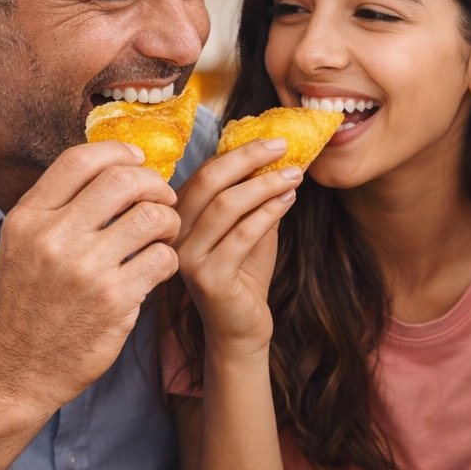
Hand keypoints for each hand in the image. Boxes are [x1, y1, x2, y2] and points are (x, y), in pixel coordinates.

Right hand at [0, 141, 181, 408]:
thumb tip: (111, 169)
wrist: (18, 368)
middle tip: (162, 200)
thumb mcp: (22, 246)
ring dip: (169, 222)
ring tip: (164, 235)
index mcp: (28, 218)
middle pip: (124, 181)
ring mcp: (86, 269)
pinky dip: (168, 259)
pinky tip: (157, 268)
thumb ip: (58, 208)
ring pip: (152, 217)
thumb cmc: (29, 304)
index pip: (80, 160)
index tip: (138, 160)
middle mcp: (54, 237)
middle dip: (154, 185)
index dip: (119, 152)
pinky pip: (163, 258)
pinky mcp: (115, 299)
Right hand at [173, 139, 299, 355]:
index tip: (273, 140)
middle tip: (283, 145)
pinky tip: (287, 201)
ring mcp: (188, 257)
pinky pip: (241, 235)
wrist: (241, 329)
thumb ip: (256, 198)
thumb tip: (278, 158)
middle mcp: (176, 235)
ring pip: (226, 205)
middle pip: (208, 181)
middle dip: (248, 158)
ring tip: (294, 175)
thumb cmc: (245, 277)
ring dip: (265, 184)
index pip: (204, 173)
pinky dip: (267, 213)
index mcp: (180, 217)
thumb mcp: (251, 229)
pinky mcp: (208, 277)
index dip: (238, 152)